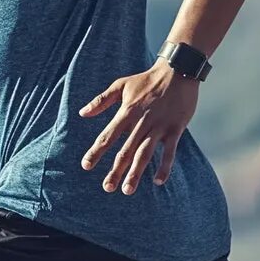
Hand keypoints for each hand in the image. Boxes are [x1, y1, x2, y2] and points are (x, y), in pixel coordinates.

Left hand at [77, 65, 197, 193]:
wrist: (177, 70)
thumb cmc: (146, 80)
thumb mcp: (121, 85)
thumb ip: (101, 100)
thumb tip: (82, 113)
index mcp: (127, 112)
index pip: (108, 135)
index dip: (96, 151)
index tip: (86, 166)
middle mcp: (142, 121)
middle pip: (126, 150)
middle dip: (116, 169)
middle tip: (107, 188)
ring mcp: (159, 126)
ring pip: (145, 153)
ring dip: (136, 172)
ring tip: (127, 190)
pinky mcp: (175, 129)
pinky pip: (170, 151)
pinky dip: (164, 166)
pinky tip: (158, 181)